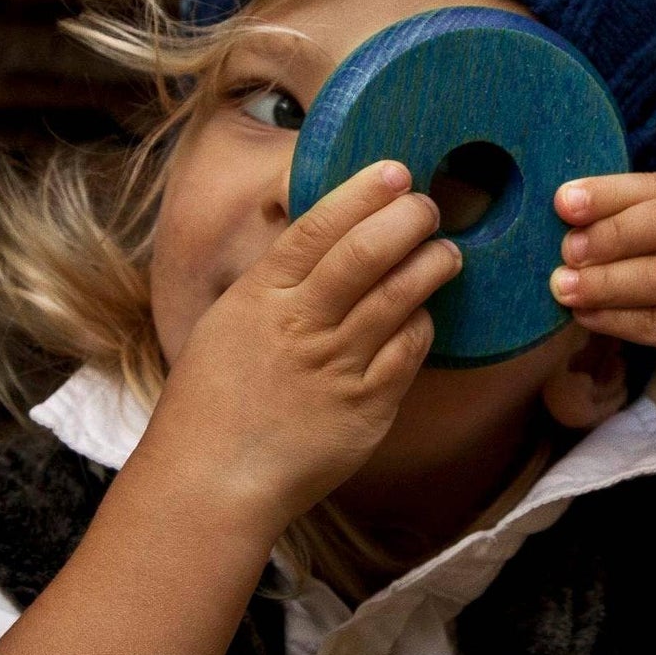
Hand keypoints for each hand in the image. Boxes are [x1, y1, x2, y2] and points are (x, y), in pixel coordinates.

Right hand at [146, 161, 460, 531]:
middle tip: (428, 208)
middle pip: (366, 254)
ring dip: (430, 265)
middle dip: (408, 220)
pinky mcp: (367, 409)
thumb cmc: (212, 401)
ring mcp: (337, 368)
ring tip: (445, 252)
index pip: (319, 227)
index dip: (363, 194)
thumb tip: (325, 237)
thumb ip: (276, 282)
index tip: (395, 172)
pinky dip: (422, 325)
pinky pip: (409, 353)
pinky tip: (424, 314)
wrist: (211, 482)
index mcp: (260, 297)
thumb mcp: (229, 322)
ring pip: (399, 298)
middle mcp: (301, 326)